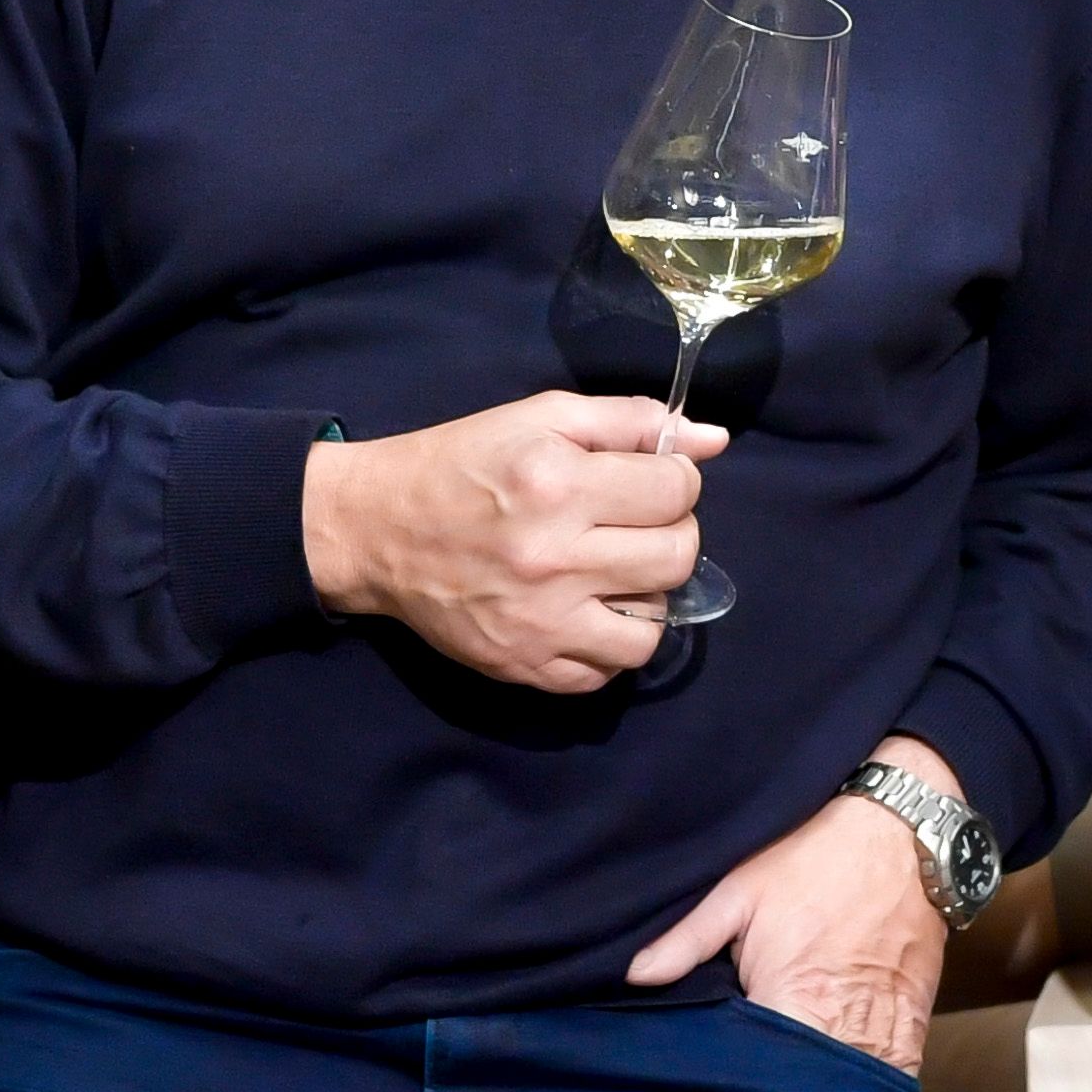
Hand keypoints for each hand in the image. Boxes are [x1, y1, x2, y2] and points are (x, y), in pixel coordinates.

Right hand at [305, 392, 726, 693]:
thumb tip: (714, 440)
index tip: (647, 479)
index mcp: (559, 485)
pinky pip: (605, 673)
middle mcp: (554, 559)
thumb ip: (631, 422)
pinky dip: (607, 644)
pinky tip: (584, 611)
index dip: (673, 479)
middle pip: (677, 558)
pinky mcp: (525, 666)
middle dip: (670, 533)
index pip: (677, 491)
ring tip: (612, 572)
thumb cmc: (463, 463)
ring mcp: (541, 623)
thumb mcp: (541, 418)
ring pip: (652, 628)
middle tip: (632, 524)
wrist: (378, 529)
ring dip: (645, 596)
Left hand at [626, 737, 957, 1068]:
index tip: (723, 1091)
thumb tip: (637, 976)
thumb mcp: (740, 890)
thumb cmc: (814, 858)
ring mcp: (886, 1024)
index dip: (740, 1087)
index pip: (762, 1072)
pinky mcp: (916, 1019)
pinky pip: (896, 1071)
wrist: (901, 830)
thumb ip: (688, 940)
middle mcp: (843, 1023)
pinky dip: (872, 1086)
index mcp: (793, 998)